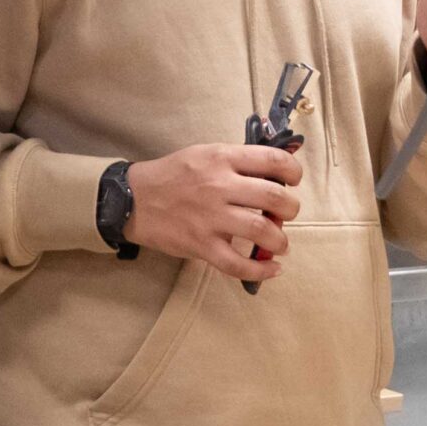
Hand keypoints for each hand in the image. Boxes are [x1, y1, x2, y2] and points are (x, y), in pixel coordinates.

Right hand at [124, 143, 303, 283]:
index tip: (292, 182)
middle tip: (286, 213)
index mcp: (221, 159)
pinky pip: (237, 264)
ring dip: (280, 240)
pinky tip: (273, 269)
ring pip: (261, 230)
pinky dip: (261, 270)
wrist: (132, 200)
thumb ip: (238, 161)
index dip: (294, 172)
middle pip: (274, 196)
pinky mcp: (200, 244)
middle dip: (290, 208)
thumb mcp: (204, 154)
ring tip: (280, 243)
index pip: (273, 160)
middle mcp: (218, 186)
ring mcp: (209, 217)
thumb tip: (277, 172)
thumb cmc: (173, 176)